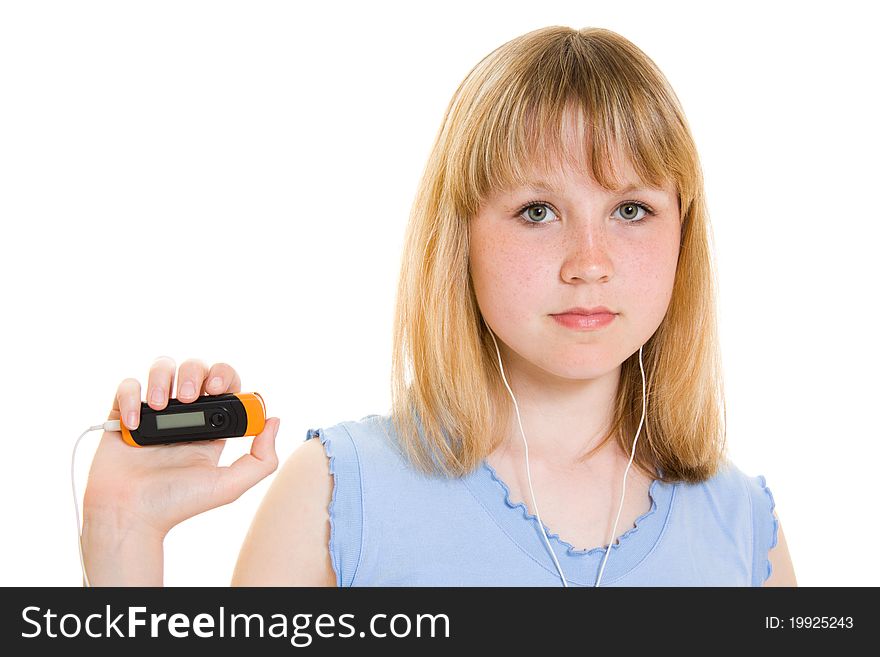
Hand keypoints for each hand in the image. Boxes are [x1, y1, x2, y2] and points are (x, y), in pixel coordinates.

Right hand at [82, 356, 279, 538]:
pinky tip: (133, 424)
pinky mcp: (123, 414)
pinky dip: (131, 397)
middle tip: (191, 396)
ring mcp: (152, 412)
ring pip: (162, 367)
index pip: (224, 384)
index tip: (219, 388)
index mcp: (210, 427)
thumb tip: (273, 421)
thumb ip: (261, 459)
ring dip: (163, 378)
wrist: (128, 514)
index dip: (225, 377)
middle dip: (194, 372)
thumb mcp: (230, 485)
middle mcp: (183, 415)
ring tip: (160, 405)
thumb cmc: (177, 504)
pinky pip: (127, 385)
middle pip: (195, 368)